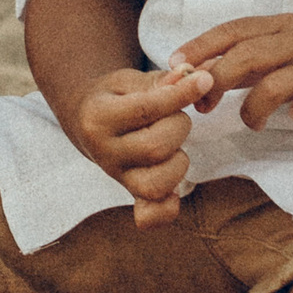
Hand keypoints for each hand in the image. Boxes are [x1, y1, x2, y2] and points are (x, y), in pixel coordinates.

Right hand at [64, 65, 211, 226]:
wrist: (87, 119)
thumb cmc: (114, 96)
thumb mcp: (129, 80)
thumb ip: (161, 81)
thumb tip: (193, 77)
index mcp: (97, 118)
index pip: (146, 110)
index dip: (181, 95)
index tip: (205, 80)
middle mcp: (103, 152)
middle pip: (155, 148)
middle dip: (178, 127)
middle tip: (175, 115)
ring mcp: (116, 176)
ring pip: (156, 184)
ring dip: (178, 161)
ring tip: (173, 144)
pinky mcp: (129, 192)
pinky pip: (150, 216)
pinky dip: (167, 209)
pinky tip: (175, 191)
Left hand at [176, 13, 292, 129]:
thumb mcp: (288, 47)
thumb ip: (250, 59)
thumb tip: (201, 73)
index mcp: (281, 25)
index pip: (232, 30)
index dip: (199, 47)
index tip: (173, 68)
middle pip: (246, 55)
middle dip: (216, 80)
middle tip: (203, 105)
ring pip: (273, 83)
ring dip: (253, 108)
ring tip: (254, 123)